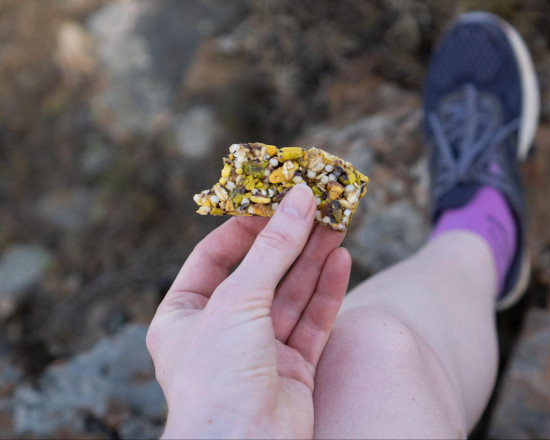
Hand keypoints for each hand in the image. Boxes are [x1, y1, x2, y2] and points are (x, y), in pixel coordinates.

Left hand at [146, 185, 350, 438]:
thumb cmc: (218, 375)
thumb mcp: (238, 300)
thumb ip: (272, 248)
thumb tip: (298, 198)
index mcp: (184, 315)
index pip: (214, 257)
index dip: (243, 226)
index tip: (273, 198)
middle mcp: (221, 331)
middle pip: (261, 272)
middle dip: (289, 238)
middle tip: (316, 203)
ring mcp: (259, 351)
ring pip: (292, 293)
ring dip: (313, 258)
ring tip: (337, 221)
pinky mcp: (293, 369)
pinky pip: (312, 320)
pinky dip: (327, 290)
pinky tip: (341, 259)